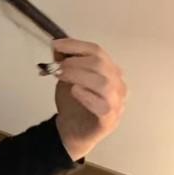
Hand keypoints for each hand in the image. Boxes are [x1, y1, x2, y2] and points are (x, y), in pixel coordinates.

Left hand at [50, 38, 127, 162]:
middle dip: (75, 62)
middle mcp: (117, 85)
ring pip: (105, 83)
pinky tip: (75, 91)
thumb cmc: (73, 102)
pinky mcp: (110, 120)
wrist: (72, 130)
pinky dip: (87, 95)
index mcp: (109, 71)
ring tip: (62, 76)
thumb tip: (57, 47)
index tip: (56, 45)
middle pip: (101, 65)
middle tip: (57, 66)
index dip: (76, 45)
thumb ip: (65, 63)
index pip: (97, 51)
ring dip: (79, 76)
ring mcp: (116, 103)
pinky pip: (103, 105)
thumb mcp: (66, 78)